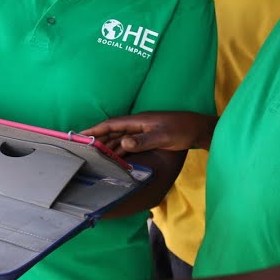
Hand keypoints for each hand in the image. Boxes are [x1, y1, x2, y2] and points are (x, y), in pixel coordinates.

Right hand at [80, 111, 214, 153]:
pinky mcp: (148, 137)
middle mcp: (137, 124)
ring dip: (107, 145)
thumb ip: (143, 141)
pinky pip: (128, 143)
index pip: (111, 124)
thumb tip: (123, 143)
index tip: (81, 135)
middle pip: (112, 131)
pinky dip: (119, 150)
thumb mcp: (163, 136)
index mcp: (138, 121)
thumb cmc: (182, 130)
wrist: (198, 129)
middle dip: (97, 138)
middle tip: (81, 147)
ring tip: (94, 155)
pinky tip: (114, 158)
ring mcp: (142, 131)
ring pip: (119, 138)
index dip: (95, 129)